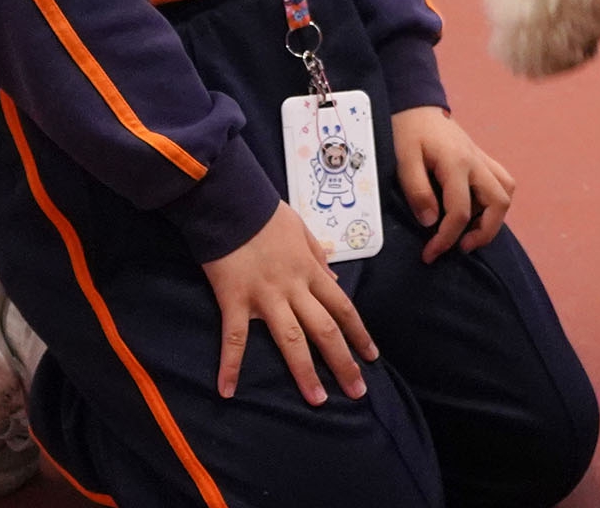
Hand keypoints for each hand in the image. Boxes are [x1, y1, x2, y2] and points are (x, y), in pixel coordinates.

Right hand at [204, 203, 378, 403]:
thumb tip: (334, 282)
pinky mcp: (234, 299)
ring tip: (318, 400)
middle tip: (357, 392)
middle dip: (343, 362)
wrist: (229, 200)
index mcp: (310, 271)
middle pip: (325, 329)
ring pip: (291, 339)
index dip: (359, 334)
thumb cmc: (265, 214)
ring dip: (305, 372)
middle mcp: (294, 287)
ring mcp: (265, 295)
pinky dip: (230, 365)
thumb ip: (318, 258)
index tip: (372, 358)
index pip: (343, 308)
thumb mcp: (301, 230)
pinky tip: (227, 391)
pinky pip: (233, 337)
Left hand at [393, 105, 514, 262]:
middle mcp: (476, 162)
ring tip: (470, 232)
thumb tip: (430, 222)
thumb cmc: (408, 132)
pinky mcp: (483, 159)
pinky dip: (495, 202)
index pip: (460, 211)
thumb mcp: (403, 160)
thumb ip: (417, 190)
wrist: (418, 106)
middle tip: (460, 247)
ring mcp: (483, 160)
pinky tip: (476, 210)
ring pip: (506, 193)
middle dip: (483, 233)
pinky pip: (502, 183)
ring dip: (494, 218)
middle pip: (498, 203)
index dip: (446, 238)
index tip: (430, 254)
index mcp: (456, 163)